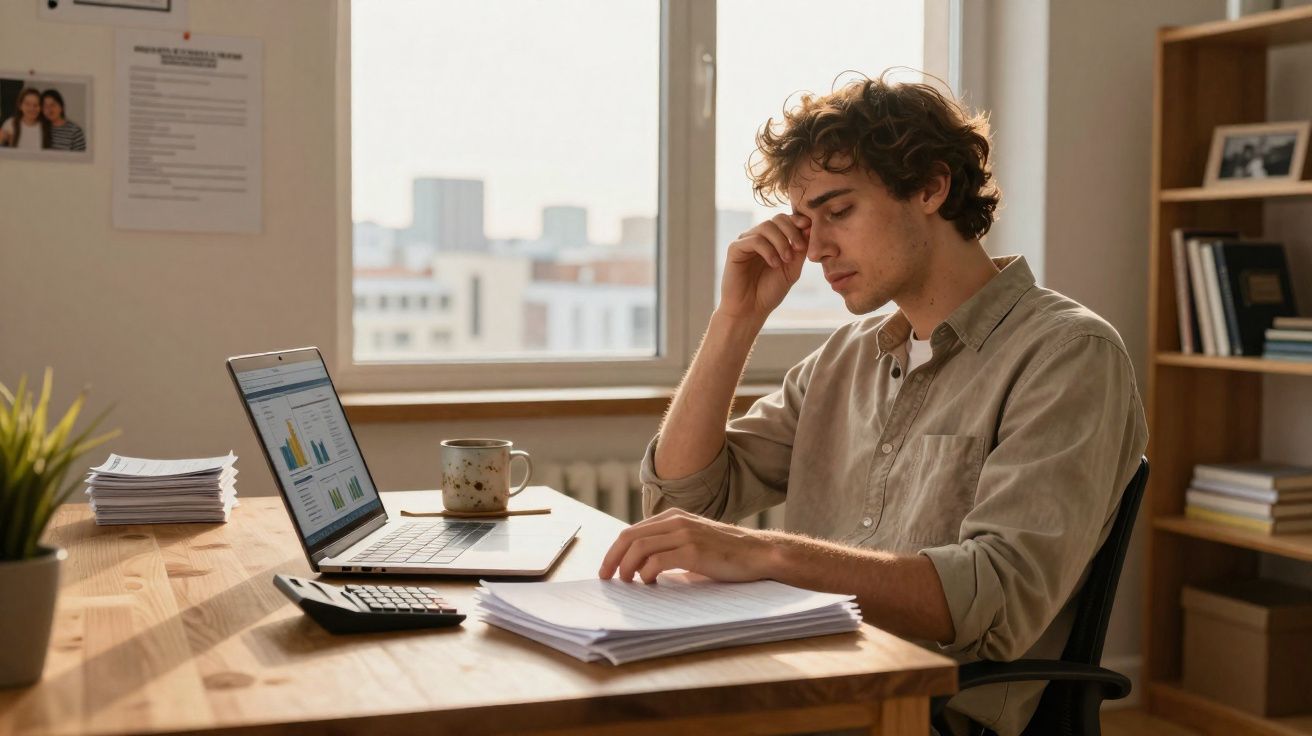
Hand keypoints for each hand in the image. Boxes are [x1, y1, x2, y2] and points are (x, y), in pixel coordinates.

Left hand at [597, 508, 775, 583]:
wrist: (758, 553)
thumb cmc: (726, 553)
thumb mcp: (693, 543)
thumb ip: (669, 548)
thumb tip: (640, 569)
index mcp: (673, 517)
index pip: (632, 531)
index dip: (614, 550)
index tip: (607, 568)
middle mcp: (676, 521)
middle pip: (630, 537)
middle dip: (613, 558)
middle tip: (607, 578)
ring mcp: (685, 534)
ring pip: (639, 547)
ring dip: (627, 567)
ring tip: (627, 583)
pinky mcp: (693, 550)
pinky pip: (657, 561)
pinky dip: (646, 573)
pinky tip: (649, 583)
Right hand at [718, 213, 810, 322]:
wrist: (750, 310)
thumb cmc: (770, 291)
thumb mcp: (792, 269)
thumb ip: (800, 249)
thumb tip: (810, 227)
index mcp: (772, 240)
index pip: (786, 220)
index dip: (798, 220)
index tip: (809, 228)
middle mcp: (758, 237)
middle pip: (777, 219)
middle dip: (792, 231)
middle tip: (799, 248)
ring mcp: (746, 242)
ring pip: (766, 227)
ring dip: (781, 241)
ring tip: (786, 259)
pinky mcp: (735, 249)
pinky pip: (754, 240)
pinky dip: (768, 250)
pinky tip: (774, 264)